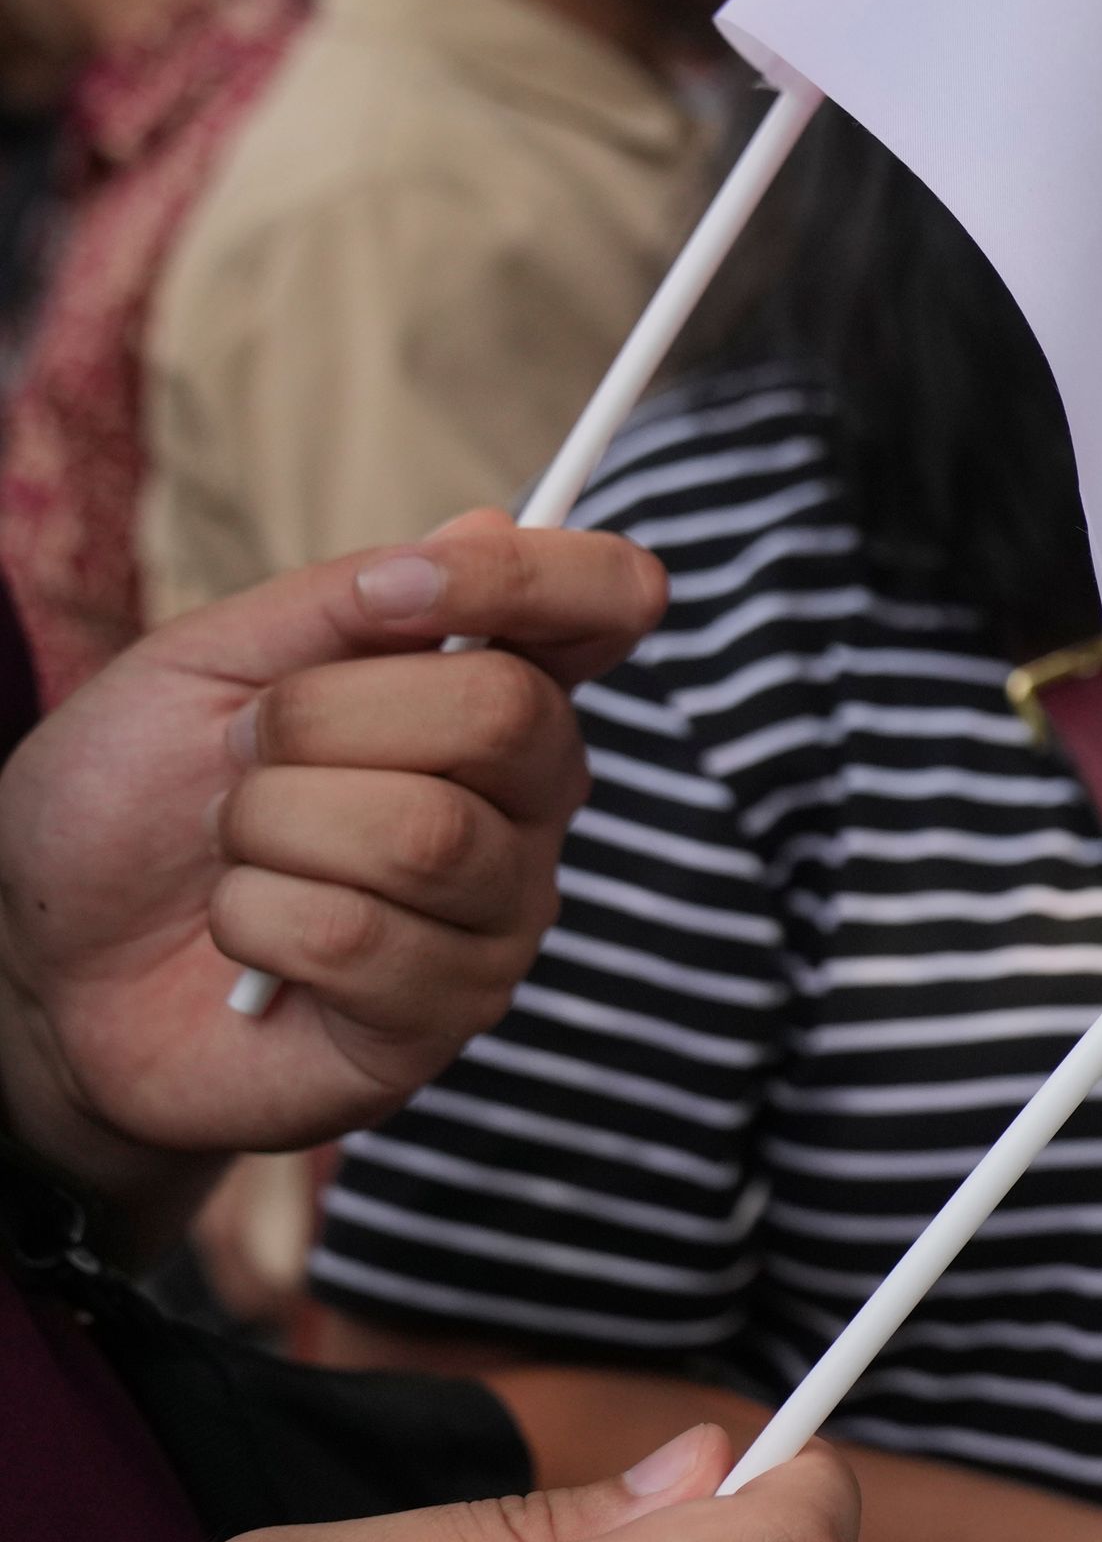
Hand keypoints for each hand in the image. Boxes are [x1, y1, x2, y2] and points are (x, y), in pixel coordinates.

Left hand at [0, 514, 664, 1246]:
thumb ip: (343, 599)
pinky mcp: (446, 1015)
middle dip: (320, 720)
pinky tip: (245, 942)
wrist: (48, 958)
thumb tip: (485, 526)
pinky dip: (254, 922)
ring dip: (271, 830)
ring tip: (236, 854)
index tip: (396, 589)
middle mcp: (526, 798)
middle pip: (503, 711)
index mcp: (492, 687)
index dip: (534, 576)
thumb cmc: (133, 804)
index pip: (606, 603)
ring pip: (423, 834)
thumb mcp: (205, 664)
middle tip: (244, 757)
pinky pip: (358, 938)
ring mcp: (500, 912)